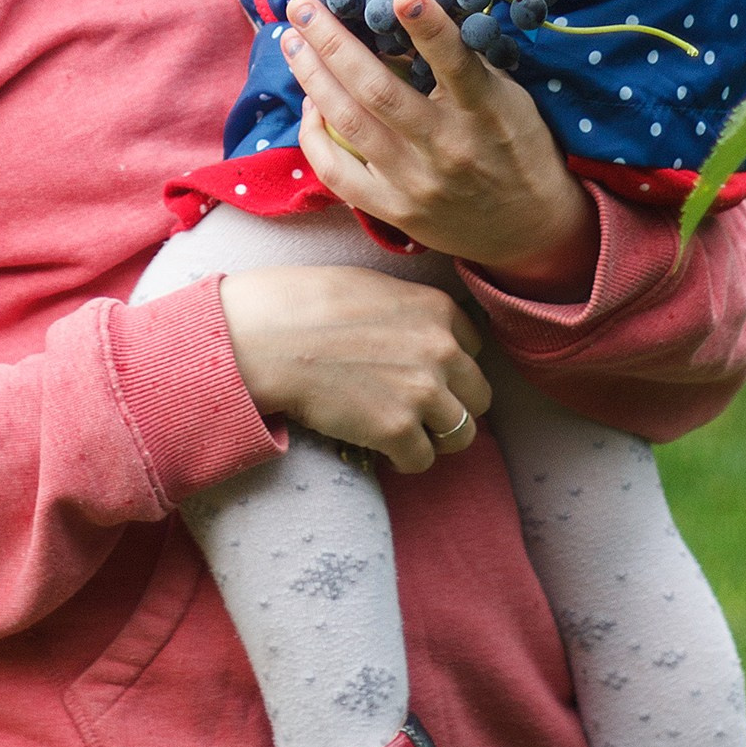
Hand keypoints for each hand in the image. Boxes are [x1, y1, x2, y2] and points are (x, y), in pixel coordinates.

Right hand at [218, 264, 491, 472]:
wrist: (268, 336)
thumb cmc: (306, 303)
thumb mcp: (373, 286)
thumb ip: (409, 312)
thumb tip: (416, 333)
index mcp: (437, 309)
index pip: (474, 348)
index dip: (451, 365)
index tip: (428, 374)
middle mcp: (442, 349)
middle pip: (478, 395)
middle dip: (452, 404)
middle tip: (419, 410)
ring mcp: (423, 392)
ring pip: (461, 434)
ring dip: (435, 437)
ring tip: (405, 432)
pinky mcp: (397, 430)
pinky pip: (422, 460)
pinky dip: (404, 458)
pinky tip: (380, 445)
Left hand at [278, 0, 599, 291]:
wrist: (532, 229)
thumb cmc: (518, 146)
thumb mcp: (509, 98)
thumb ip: (464, 65)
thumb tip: (406, 16)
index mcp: (485, 112)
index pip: (456, 63)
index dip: (430, 28)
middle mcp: (448, 147)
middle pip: (378, 90)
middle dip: (333, 42)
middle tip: (302, 5)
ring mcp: (417, 183)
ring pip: (350, 124)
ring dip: (313, 78)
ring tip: (291, 41)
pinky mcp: (395, 212)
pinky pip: (338, 174)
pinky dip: (314, 137)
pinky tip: (310, 104)